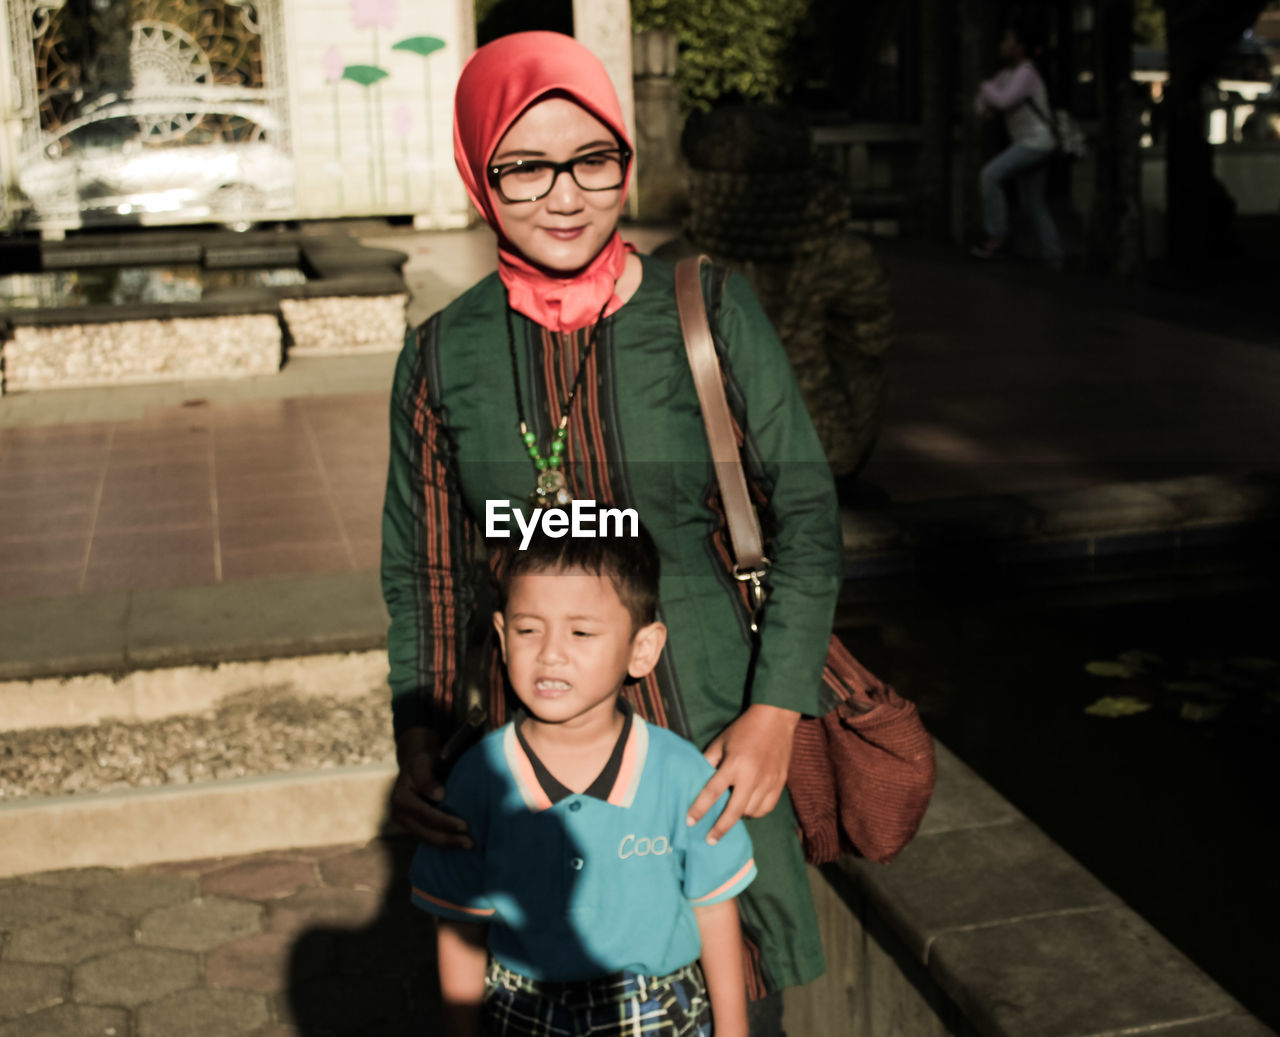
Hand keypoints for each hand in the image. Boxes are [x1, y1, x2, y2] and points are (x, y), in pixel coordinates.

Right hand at [390, 729, 471, 848]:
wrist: (414, 766)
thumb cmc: (420, 762)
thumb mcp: (422, 763)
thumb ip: (427, 778)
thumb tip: (439, 796)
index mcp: (400, 800)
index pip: (426, 815)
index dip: (445, 822)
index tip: (465, 826)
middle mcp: (399, 815)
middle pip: (426, 832)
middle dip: (449, 839)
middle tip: (471, 843)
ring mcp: (405, 823)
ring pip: (428, 839)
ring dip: (448, 844)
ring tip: (468, 845)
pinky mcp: (413, 826)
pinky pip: (429, 837)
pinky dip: (444, 841)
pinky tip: (459, 843)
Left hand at [686, 704, 799, 844]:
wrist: (776, 719)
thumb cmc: (744, 729)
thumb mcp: (721, 742)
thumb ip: (709, 762)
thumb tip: (697, 779)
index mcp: (734, 764)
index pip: (713, 791)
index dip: (700, 809)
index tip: (690, 822)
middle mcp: (752, 776)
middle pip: (734, 811)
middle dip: (720, 828)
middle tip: (709, 840)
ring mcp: (768, 781)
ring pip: (751, 811)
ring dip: (738, 816)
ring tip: (729, 814)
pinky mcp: (780, 783)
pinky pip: (766, 808)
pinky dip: (755, 812)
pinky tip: (748, 809)